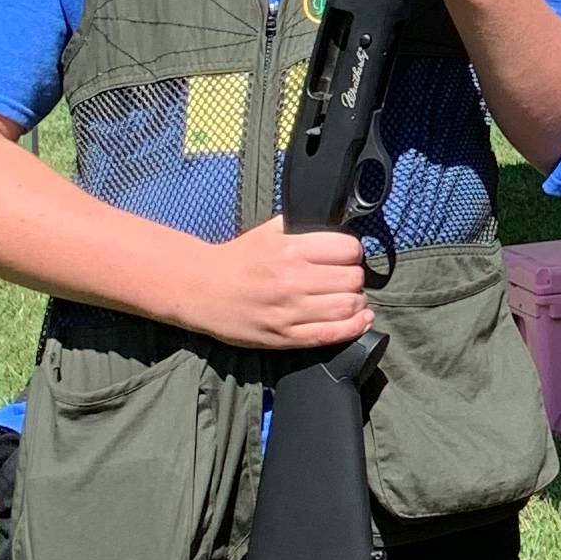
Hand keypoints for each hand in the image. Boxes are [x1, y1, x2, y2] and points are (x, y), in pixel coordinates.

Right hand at [189, 215, 374, 353]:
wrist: (200, 290)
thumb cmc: (236, 259)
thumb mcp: (268, 231)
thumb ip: (302, 226)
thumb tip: (335, 223)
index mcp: (291, 249)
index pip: (348, 249)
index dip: (352, 253)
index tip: (347, 258)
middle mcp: (293, 280)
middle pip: (353, 279)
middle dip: (355, 278)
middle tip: (346, 280)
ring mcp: (290, 311)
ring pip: (348, 306)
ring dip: (357, 302)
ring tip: (350, 299)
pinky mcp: (285, 336)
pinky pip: (332, 334)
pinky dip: (354, 328)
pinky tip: (360, 320)